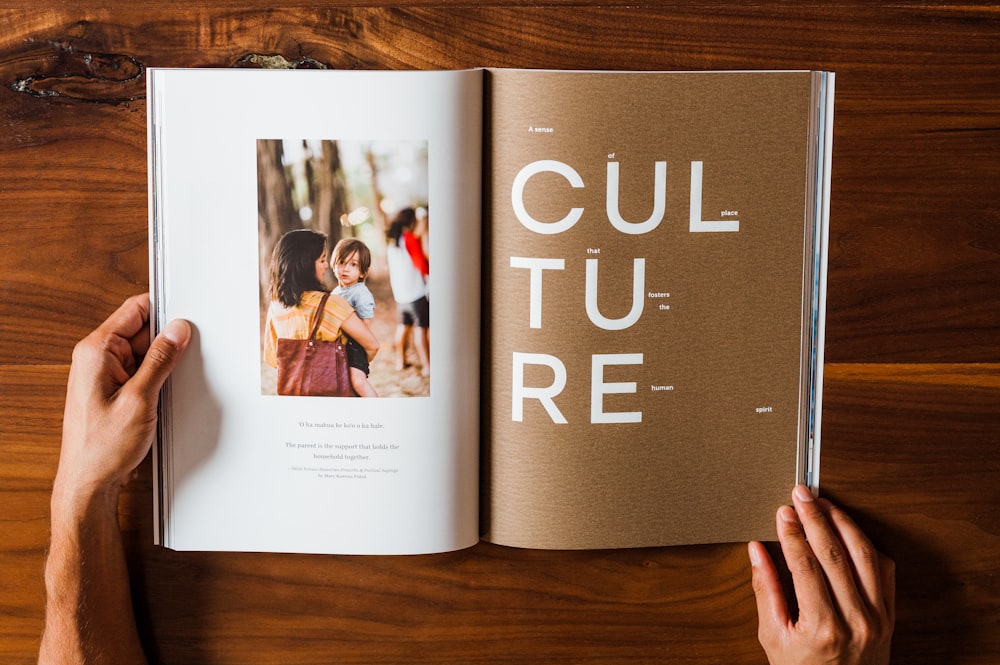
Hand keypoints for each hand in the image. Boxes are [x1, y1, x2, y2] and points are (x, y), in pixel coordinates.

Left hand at [54, 294, 189, 502]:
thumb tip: (177, 331)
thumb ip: (161, 361)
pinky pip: (141, 372)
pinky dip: (157, 380)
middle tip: (183, 360)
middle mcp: (97, 358)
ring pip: (145, 353)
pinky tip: (161, 397)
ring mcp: (105, 374)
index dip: (164, 309)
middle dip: (167, 341)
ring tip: (165, 388)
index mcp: (96, 351)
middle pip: (143, 331)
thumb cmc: (101, 448)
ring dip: (163, 365)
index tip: (187, 316)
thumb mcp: (140, 399)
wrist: (89, 482)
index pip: (135, 309)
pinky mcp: (114, 389)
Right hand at [748, 486, 894, 664]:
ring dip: (844, 523)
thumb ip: (765, 590)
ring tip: (826, 505)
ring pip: (864, 555)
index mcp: (822, 627)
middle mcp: (855, 620)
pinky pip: (883, 570)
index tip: (782, 513)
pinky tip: (850, 531)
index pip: (804, 563)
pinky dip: (867, 545)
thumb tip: (757, 551)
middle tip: (801, 495)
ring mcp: (877, 617)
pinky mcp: (889, 616)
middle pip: (834, 552)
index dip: (791, 532)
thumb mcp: (773, 637)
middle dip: (815, 517)